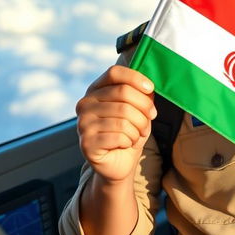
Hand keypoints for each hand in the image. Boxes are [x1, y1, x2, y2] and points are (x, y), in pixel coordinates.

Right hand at [76, 65, 156, 182]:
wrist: (120, 161)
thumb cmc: (130, 130)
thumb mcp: (139, 108)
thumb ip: (142, 93)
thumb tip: (149, 86)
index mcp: (96, 90)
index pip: (114, 73)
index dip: (135, 78)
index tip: (150, 89)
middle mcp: (85, 104)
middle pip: (123, 93)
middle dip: (144, 107)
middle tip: (151, 118)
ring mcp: (83, 123)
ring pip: (124, 116)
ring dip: (139, 127)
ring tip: (137, 133)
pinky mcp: (86, 143)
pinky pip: (119, 135)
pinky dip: (130, 140)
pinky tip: (126, 143)